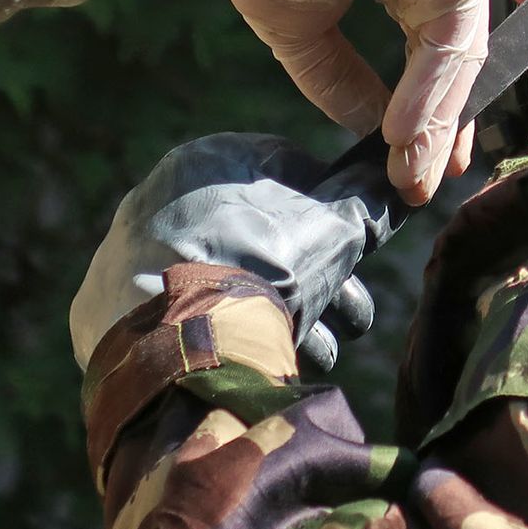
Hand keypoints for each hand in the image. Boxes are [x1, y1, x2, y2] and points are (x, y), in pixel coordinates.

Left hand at [69, 134, 392, 372]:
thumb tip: (405, 181)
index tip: (357, 249)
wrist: (172, 344)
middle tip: (352, 315)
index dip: (333, 211)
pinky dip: (235, 339)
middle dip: (317, 278)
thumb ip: (368, 203)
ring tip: (321, 350)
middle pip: (266, 236)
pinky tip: (271, 367)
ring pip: (236, 282)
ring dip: (287, 316)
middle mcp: (167, 201)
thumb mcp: (329, 232)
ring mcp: (137, 259)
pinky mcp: (122, 318)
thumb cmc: (257, 272)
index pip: (290, 169)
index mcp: (209, 161)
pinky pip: (195, 321)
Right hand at [225, 0, 490, 203]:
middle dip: (440, 121)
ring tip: (410, 176)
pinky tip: (397, 136)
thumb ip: (345, 77)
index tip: (417, 151)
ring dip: (433, 122)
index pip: (440, 29)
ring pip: (455, 51)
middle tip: (423, 178)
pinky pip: (448, 45)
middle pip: (455, 45)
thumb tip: (371, 130)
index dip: (432, 97)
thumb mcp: (308, 29)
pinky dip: (426, 95)